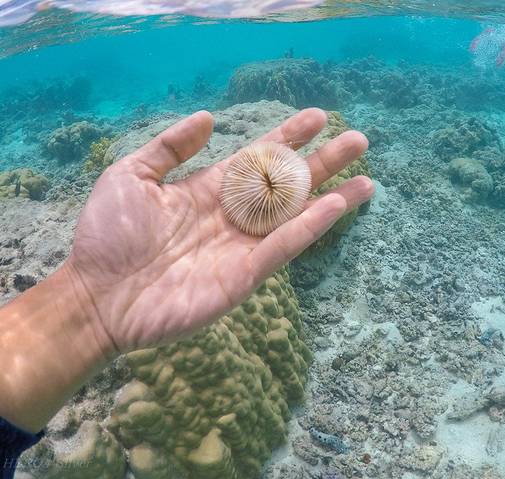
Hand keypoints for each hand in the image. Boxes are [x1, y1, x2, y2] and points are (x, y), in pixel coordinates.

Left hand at [66, 109, 373, 352]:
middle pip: (288, 184)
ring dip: (332, 197)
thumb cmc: (108, 235)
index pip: (259, 157)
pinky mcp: (245, 275)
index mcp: (209, 189)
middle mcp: (234, 215)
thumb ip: (170, 147)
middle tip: (358, 141)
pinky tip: (334, 206)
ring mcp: (242, 246)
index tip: (318, 117)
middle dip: (323, 162)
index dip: (289, 136)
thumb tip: (208, 118)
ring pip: (296, 216)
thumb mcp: (131, 175)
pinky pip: (283, 246)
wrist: (98, 296)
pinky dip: (310, 226)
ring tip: (366, 180)